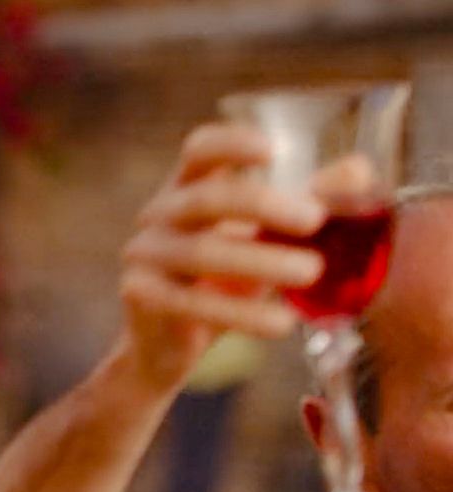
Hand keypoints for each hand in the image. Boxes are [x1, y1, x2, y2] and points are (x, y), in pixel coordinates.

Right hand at [119, 122, 327, 386]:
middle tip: (314, 220)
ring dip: (259, 262)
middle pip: (204, 198)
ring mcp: (144, 255)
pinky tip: (281, 323)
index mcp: (188, 187)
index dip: (231, 144)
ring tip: (311, 273)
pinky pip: (189, 303)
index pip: (199, 150)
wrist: (171, 341)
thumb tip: (359, 172)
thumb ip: (308, 201)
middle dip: (261, 204)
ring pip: (199, 253)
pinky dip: (240, 314)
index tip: (272, 151)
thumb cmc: (225, 278)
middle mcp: (159, 215)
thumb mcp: (268, 238)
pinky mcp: (140, 297)